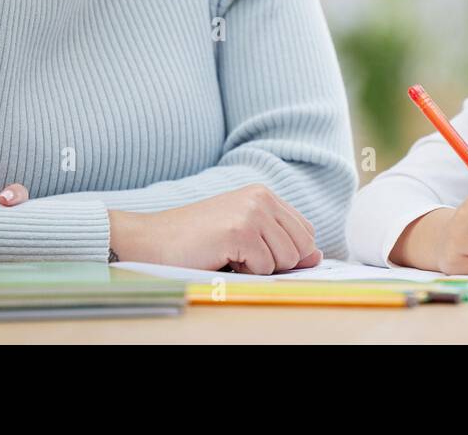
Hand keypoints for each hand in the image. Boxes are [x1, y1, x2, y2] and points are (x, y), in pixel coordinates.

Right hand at [108, 184, 321, 273]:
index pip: (306, 232)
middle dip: (275, 263)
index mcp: (263, 194)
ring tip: (228, 255)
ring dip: (258, 268)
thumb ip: (280, 242)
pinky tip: (221, 258)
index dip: (291, 253)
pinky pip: (265, 268)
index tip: (259, 256)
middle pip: (301, 248)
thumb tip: (318, 256)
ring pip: (286, 260)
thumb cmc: (194, 242)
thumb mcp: (243, 235)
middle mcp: (261, 197)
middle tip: (239, 256)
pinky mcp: (241, 230)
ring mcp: (252, 211)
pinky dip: (244, 272)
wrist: (150, 241)